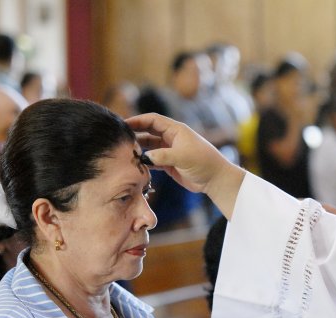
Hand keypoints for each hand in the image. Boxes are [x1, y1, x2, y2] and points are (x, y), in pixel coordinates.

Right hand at [126, 113, 244, 218]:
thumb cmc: (203, 162)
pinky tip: (135, 164)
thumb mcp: (182, 157)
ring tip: (124, 153)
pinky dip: (144, 161)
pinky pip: (153, 160)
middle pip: (148, 132)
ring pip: (149, 146)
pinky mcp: (169, 164)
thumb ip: (162, 156)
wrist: (216, 179)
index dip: (138, 120)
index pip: (153, 120)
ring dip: (138, 149)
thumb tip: (144, 157)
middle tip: (119, 139)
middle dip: (135, 134)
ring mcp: (170, 151)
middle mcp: (171, 138)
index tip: (123, 124)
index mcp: (176, 130)